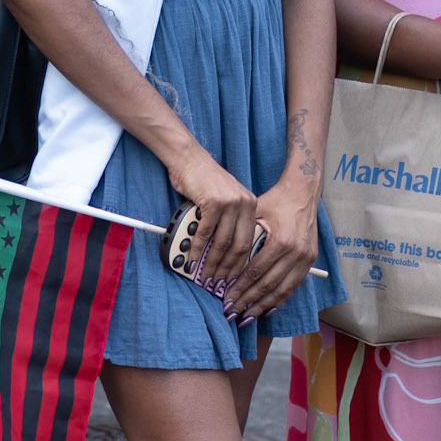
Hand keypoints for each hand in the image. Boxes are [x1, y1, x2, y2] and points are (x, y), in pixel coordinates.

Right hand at [164, 143, 257, 295]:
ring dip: (212, 262)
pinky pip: (205, 233)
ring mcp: (230, 203)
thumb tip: (223, 255)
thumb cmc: (203, 181)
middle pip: (239, 246)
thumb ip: (229, 223)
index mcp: (251, 205)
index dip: (241, 264)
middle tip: (217, 282)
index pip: (250, 242)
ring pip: (222, 242)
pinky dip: (197, 248)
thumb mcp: (225, 201)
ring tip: (204, 274)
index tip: (232, 278)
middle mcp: (245, 204)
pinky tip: (191, 258)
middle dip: (227, 268)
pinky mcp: (213, 202)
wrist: (189, 159)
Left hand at [223, 177, 319, 321]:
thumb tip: (222, 265)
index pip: (255, 272)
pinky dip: (279, 299)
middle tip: (232, 312)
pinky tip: (267, 309)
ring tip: (247, 316)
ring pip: (282, 290)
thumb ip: (243, 239)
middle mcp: (295, 252)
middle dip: (248, 301)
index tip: (226, 299)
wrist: (302, 193)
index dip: (240, 288)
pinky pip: (294, 286)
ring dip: (263, 305)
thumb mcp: (255, 215)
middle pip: (268, 285)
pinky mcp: (310, 260)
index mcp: (280, 240)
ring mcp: (305, 258)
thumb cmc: (275, 202)